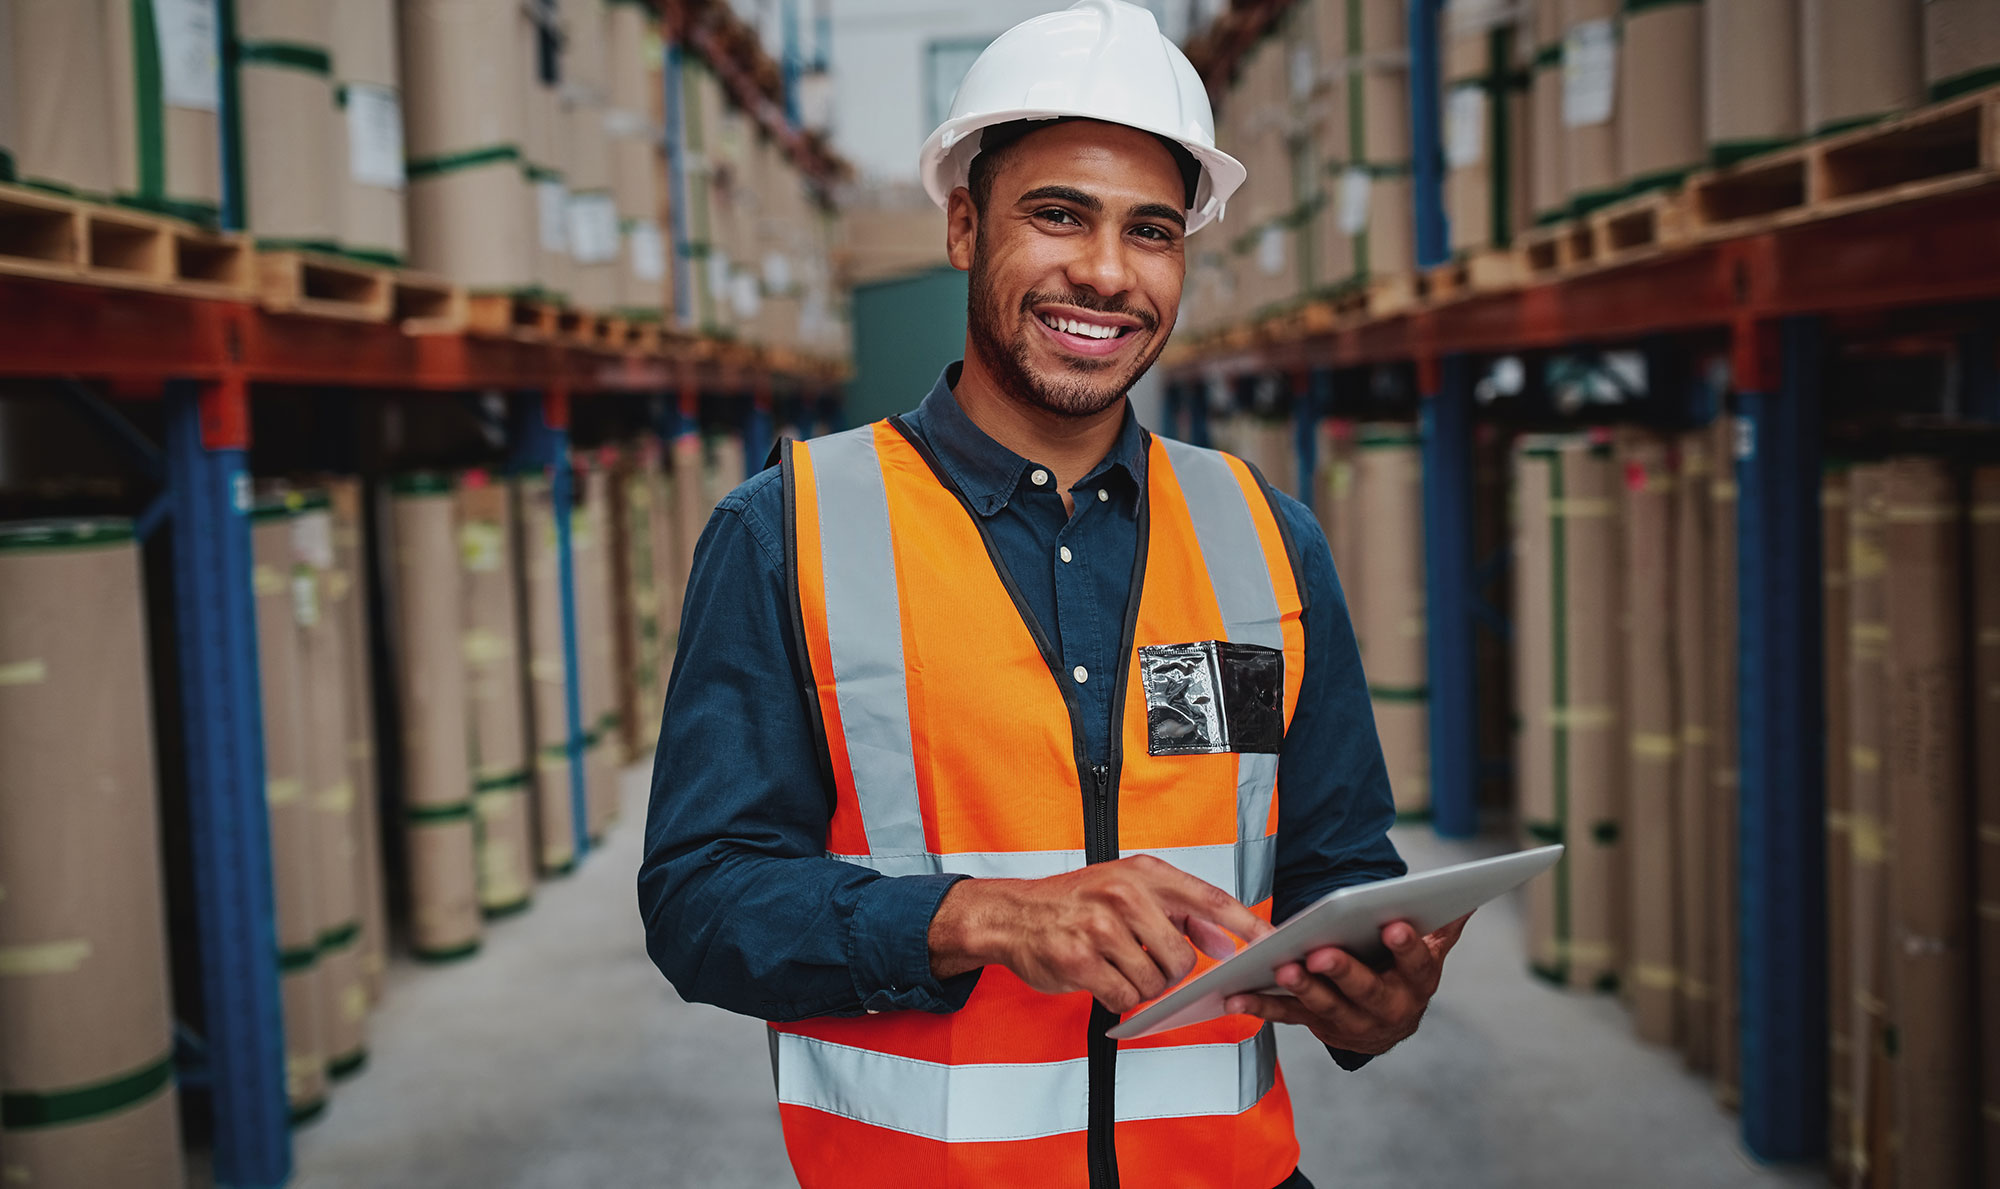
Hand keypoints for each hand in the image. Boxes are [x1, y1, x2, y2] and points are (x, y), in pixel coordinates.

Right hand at [928, 855, 1272, 1012]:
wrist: (1012, 915)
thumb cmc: (1075, 902)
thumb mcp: (1129, 890)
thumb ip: (1181, 912)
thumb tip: (1226, 940)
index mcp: (1144, 873)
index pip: (1210, 898)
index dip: (1246, 925)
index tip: (1274, 944)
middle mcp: (1124, 894)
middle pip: (1182, 956)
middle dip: (1170, 971)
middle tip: (1145, 961)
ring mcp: (1101, 927)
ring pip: (1153, 981)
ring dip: (1140, 986)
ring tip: (1116, 966)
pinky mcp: (1080, 959)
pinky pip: (1124, 997)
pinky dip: (1118, 998)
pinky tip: (1101, 979)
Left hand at [1223, 914, 1471, 1054]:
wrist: (1387, 1025)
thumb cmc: (1404, 975)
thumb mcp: (1428, 953)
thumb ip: (1442, 926)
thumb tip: (1468, 897)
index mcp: (1417, 983)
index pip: (1416, 964)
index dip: (1406, 946)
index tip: (1392, 925)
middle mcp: (1388, 1008)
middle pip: (1367, 991)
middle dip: (1344, 972)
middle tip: (1322, 952)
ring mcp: (1351, 1022)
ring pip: (1326, 1006)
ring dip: (1303, 988)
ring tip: (1283, 967)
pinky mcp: (1318, 1026)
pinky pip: (1289, 1016)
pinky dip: (1262, 1007)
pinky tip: (1238, 997)